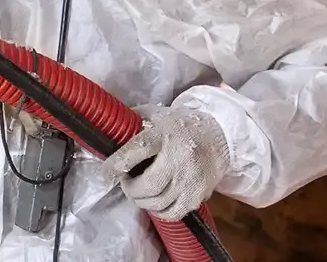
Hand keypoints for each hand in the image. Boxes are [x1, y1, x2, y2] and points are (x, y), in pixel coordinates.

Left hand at [102, 106, 230, 220]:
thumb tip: (106, 131)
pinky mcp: (200, 194)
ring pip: (158, 203)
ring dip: (142, 201)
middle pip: (147, 186)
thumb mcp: (156, 114)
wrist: (220, 134)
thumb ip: (132, 121)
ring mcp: (192, 179)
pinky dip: (159, 211)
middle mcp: (179, 158)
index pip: (136, 150)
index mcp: (165, 134)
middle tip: (126, 183)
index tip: (105, 172)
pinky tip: (156, 201)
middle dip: (130, 189)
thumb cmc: (182, 125)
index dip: (116, 164)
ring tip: (139, 192)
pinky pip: (173, 213)